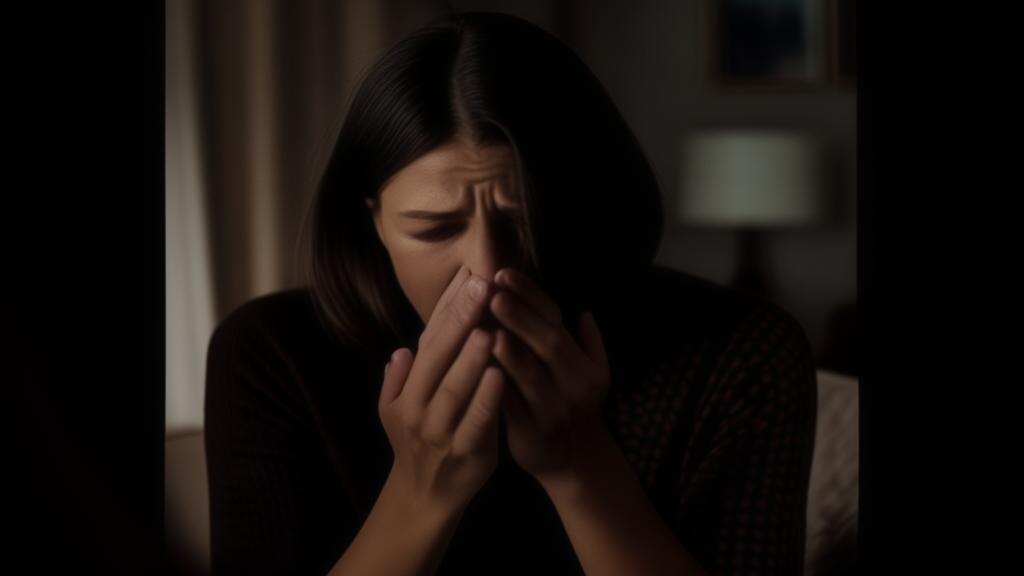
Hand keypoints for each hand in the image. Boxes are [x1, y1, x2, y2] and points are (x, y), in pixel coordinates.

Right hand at [377, 265, 505, 517]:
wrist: (423, 499)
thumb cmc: (417, 445)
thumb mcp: (395, 411)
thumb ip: (398, 379)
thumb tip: (401, 349)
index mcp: (409, 389)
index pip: (429, 338)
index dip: (448, 306)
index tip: (468, 274)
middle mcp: (419, 405)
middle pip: (439, 355)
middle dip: (461, 319)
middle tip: (482, 284)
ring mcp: (440, 430)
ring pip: (455, 388)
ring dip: (472, 357)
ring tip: (490, 326)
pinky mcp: (466, 453)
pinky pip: (476, 423)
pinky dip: (487, 399)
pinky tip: (501, 376)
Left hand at [487, 267, 612, 488]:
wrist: (576, 463)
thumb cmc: (576, 409)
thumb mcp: (595, 376)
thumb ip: (590, 344)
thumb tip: (582, 312)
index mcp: (584, 364)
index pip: (556, 321)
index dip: (531, 297)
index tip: (504, 274)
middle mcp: (575, 384)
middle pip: (548, 344)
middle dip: (519, 316)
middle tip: (492, 290)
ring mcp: (555, 410)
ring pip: (532, 377)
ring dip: (510, 353)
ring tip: (487, 328)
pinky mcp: (533, 434)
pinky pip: (513, 408)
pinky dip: (495, 388)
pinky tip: (477, 372)